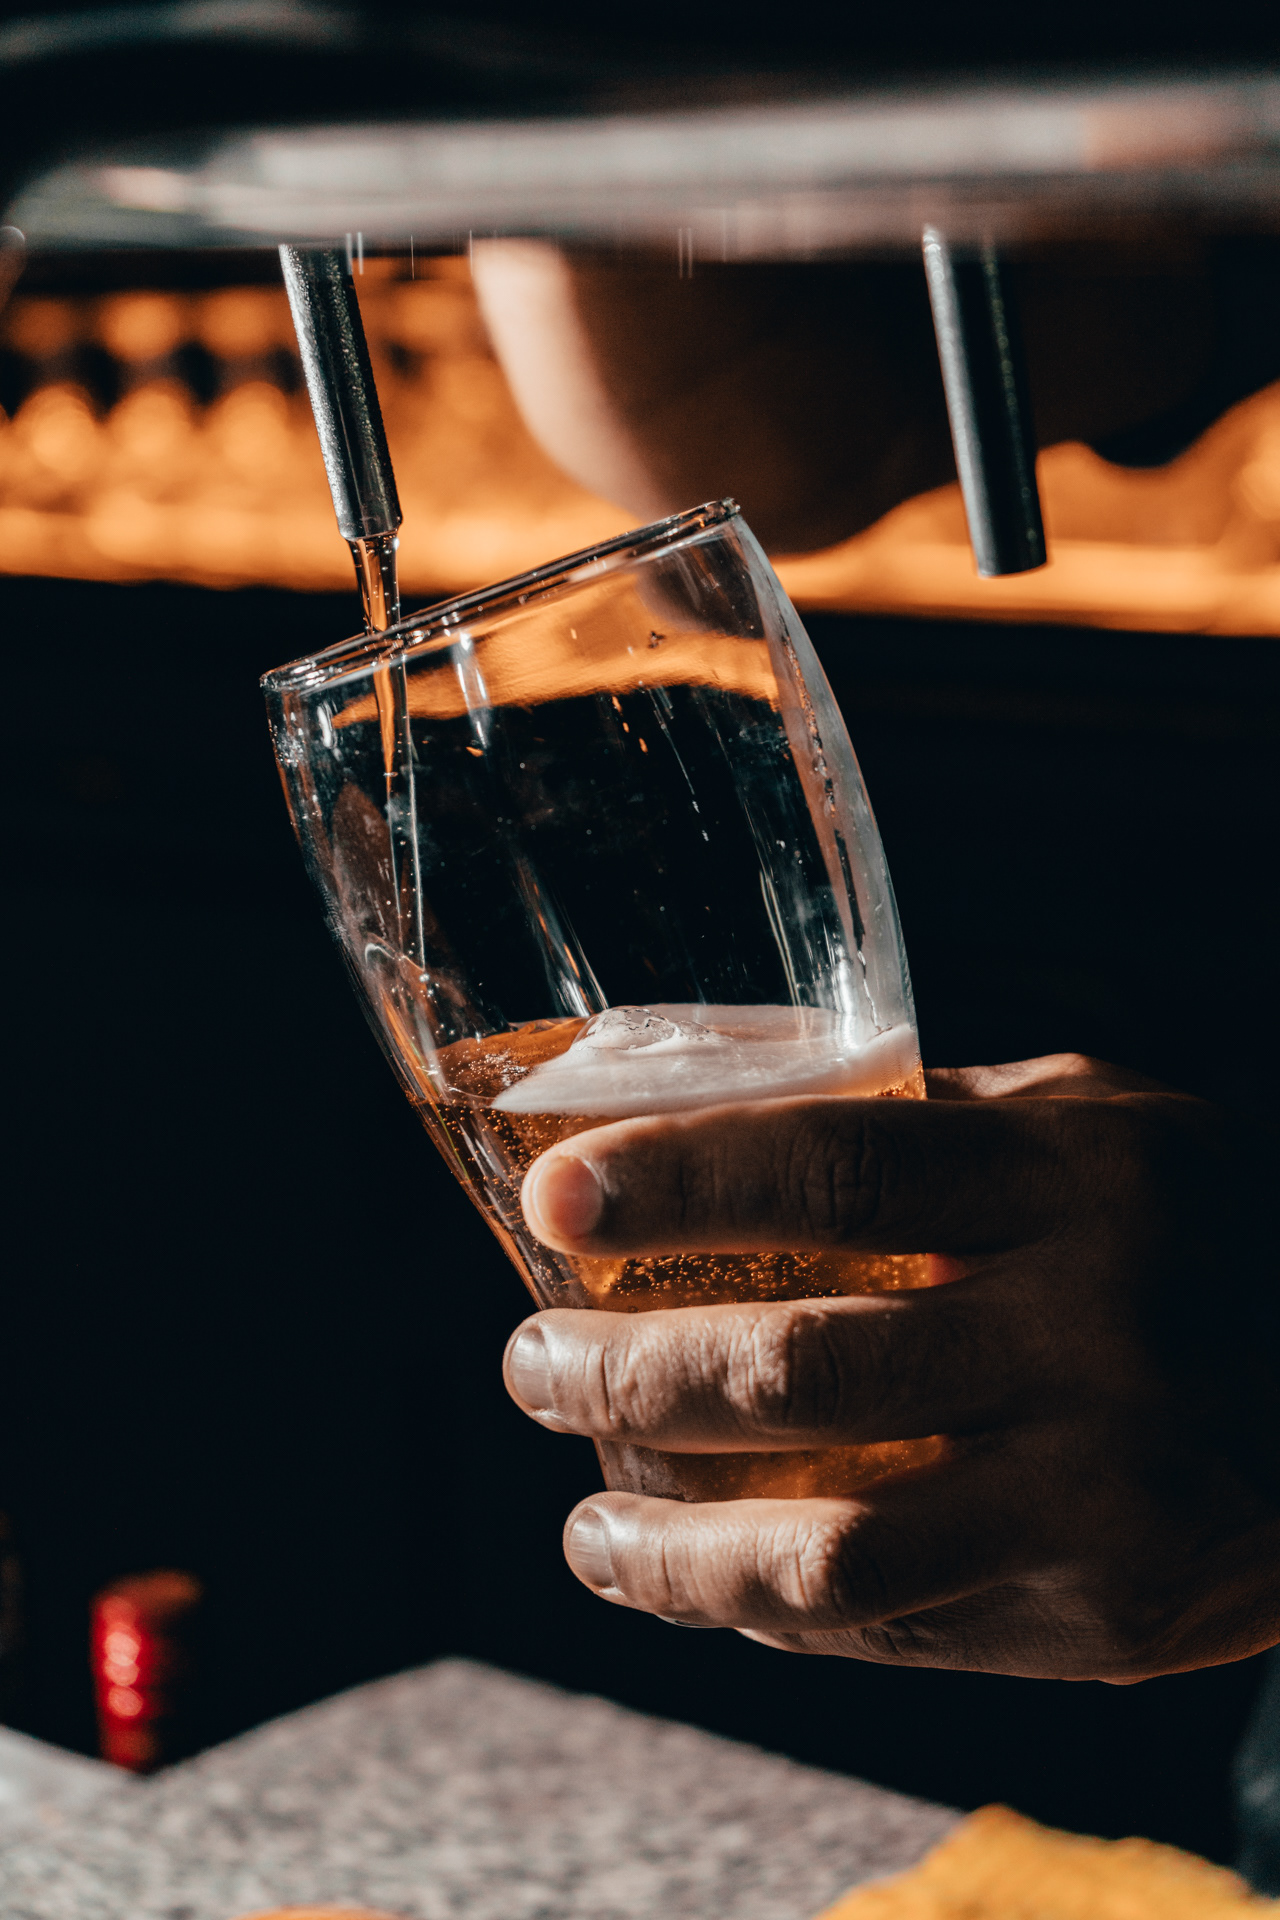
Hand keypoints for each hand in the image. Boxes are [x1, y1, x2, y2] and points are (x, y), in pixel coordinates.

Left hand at [504, 1055, 1279, 1679]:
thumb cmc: (1200, 1229)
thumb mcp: (1102, 1127)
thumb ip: (937, 1122)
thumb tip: (723, 1122)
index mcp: (1083, 1179)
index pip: (845, 1169)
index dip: (680, 1182)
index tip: (554, 1198)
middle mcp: (1097, 1334)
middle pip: (805, 1365)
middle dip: (625, 1374)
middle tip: (532, 1363)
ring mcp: (1104, 1492)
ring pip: (833, 1548)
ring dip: (668, 1546)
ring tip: (583, 1526)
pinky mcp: (1104, 1618)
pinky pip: (894, 1631)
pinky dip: (765, 1614)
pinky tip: (695, 1582)